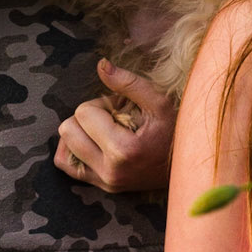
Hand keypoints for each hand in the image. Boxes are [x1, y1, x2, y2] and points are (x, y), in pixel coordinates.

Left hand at [54, 60, 176, 193]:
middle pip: (68, 130)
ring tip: (106, 132)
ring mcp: (105, 182)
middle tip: (113, 120)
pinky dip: (74, 150)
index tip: (122, 110)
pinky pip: (66, 165)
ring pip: (62, 149)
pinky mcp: (102, 187)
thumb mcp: (159, 102)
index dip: (101, 104)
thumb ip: (129, 82)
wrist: (189, 165)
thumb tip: (101, 64)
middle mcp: (110, 171)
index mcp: (123, 150)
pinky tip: (94, 143)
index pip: (83, 113)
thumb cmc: (175, 130)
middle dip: (87, 118)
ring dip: (80, 134)